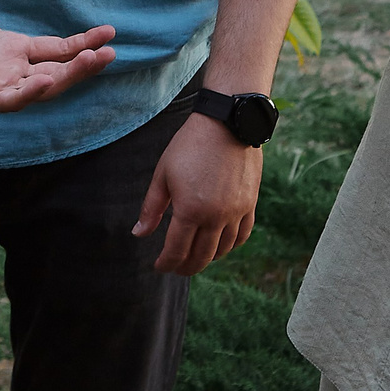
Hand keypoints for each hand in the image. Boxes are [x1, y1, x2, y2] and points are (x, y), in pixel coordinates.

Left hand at [0, 0, 117, 111]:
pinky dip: (30, 92)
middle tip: (110, 54)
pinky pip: (11, 100)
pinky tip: (47, 80)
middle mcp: (10, 70)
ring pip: (42, 87)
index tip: (108, 34)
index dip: (82, 43)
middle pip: (58, 71)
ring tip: (93, 62)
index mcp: (12, 48)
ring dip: (69, 77)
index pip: (56, 49)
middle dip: (85, 65)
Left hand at [134, 111, 260, 274]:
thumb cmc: (190, 145)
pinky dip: (231, 246)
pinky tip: (221, 245)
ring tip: (196, 256)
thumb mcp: (163, 174)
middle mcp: (215, 217)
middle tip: (176, 267)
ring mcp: (236, 212)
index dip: (166, 264)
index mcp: (190, 211)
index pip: (176, 251)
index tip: (159, 266)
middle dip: (185, 267)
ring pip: (223, 250)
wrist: (227, 123)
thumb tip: (139, 234)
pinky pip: (243, 236)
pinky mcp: (250, 204)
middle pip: (200, 257)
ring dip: (207, 259)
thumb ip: (152, 208)